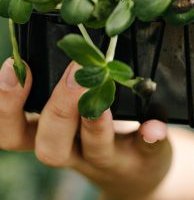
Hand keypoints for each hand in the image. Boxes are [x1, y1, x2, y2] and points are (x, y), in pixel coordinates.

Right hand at [0, 58, 170, 199]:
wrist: (135, 172)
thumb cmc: (95, 131)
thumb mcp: (71, 111)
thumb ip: (65, 82)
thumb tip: (59, 47)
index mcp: (49, 134)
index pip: (12, 130)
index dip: (7, 104)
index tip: (15, 67)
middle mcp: (74, 150)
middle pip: (48, 144)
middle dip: (58, 107)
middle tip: (74, 72)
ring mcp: (108, 157)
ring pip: (93, 150)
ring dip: (96, 124)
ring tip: (103, 102)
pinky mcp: (143, 157)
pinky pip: (147, 151)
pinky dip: (150, 137)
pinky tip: (154, 126)